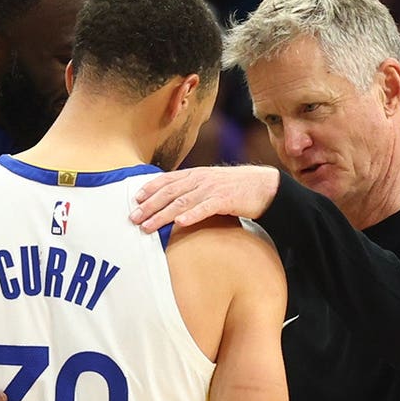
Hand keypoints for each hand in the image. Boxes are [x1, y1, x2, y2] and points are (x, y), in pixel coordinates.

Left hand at [130, 165, 280, 232]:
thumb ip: (193, 189)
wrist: (265, 186)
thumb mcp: (211, 184)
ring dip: (162, 215)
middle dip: (149, 206)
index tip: (136, 199)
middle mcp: (200, 179)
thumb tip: (175, 201)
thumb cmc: (237, 188)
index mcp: (196, 174)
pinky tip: (179, 223)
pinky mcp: (225, 200)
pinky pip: (205, 208)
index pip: (167, 180)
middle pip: (169, 193)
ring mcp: (212, 189)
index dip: (150, 189)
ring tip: (148, 226)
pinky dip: (191, 215)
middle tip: (134, 218)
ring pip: (181, 202)